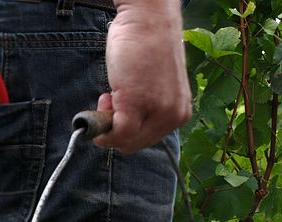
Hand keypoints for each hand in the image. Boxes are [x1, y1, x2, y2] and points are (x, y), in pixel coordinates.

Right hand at [93, 0, 191, 153]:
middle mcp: (174, 116)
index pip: (148, 140)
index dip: (127, 129)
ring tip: (112, 94)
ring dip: (109, 124)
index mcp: (180, 113)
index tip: (119, 108)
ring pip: (125, 141)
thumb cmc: (148, 45)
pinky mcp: (137, 104)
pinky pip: (116, 133)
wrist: (149, 17)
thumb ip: (147, 109)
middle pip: (136, 144)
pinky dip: (102, 124)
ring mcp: (157, 111)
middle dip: (117, 129)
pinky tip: (106, 96)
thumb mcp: (156, 85)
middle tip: (111, 100)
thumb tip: (121, 128)